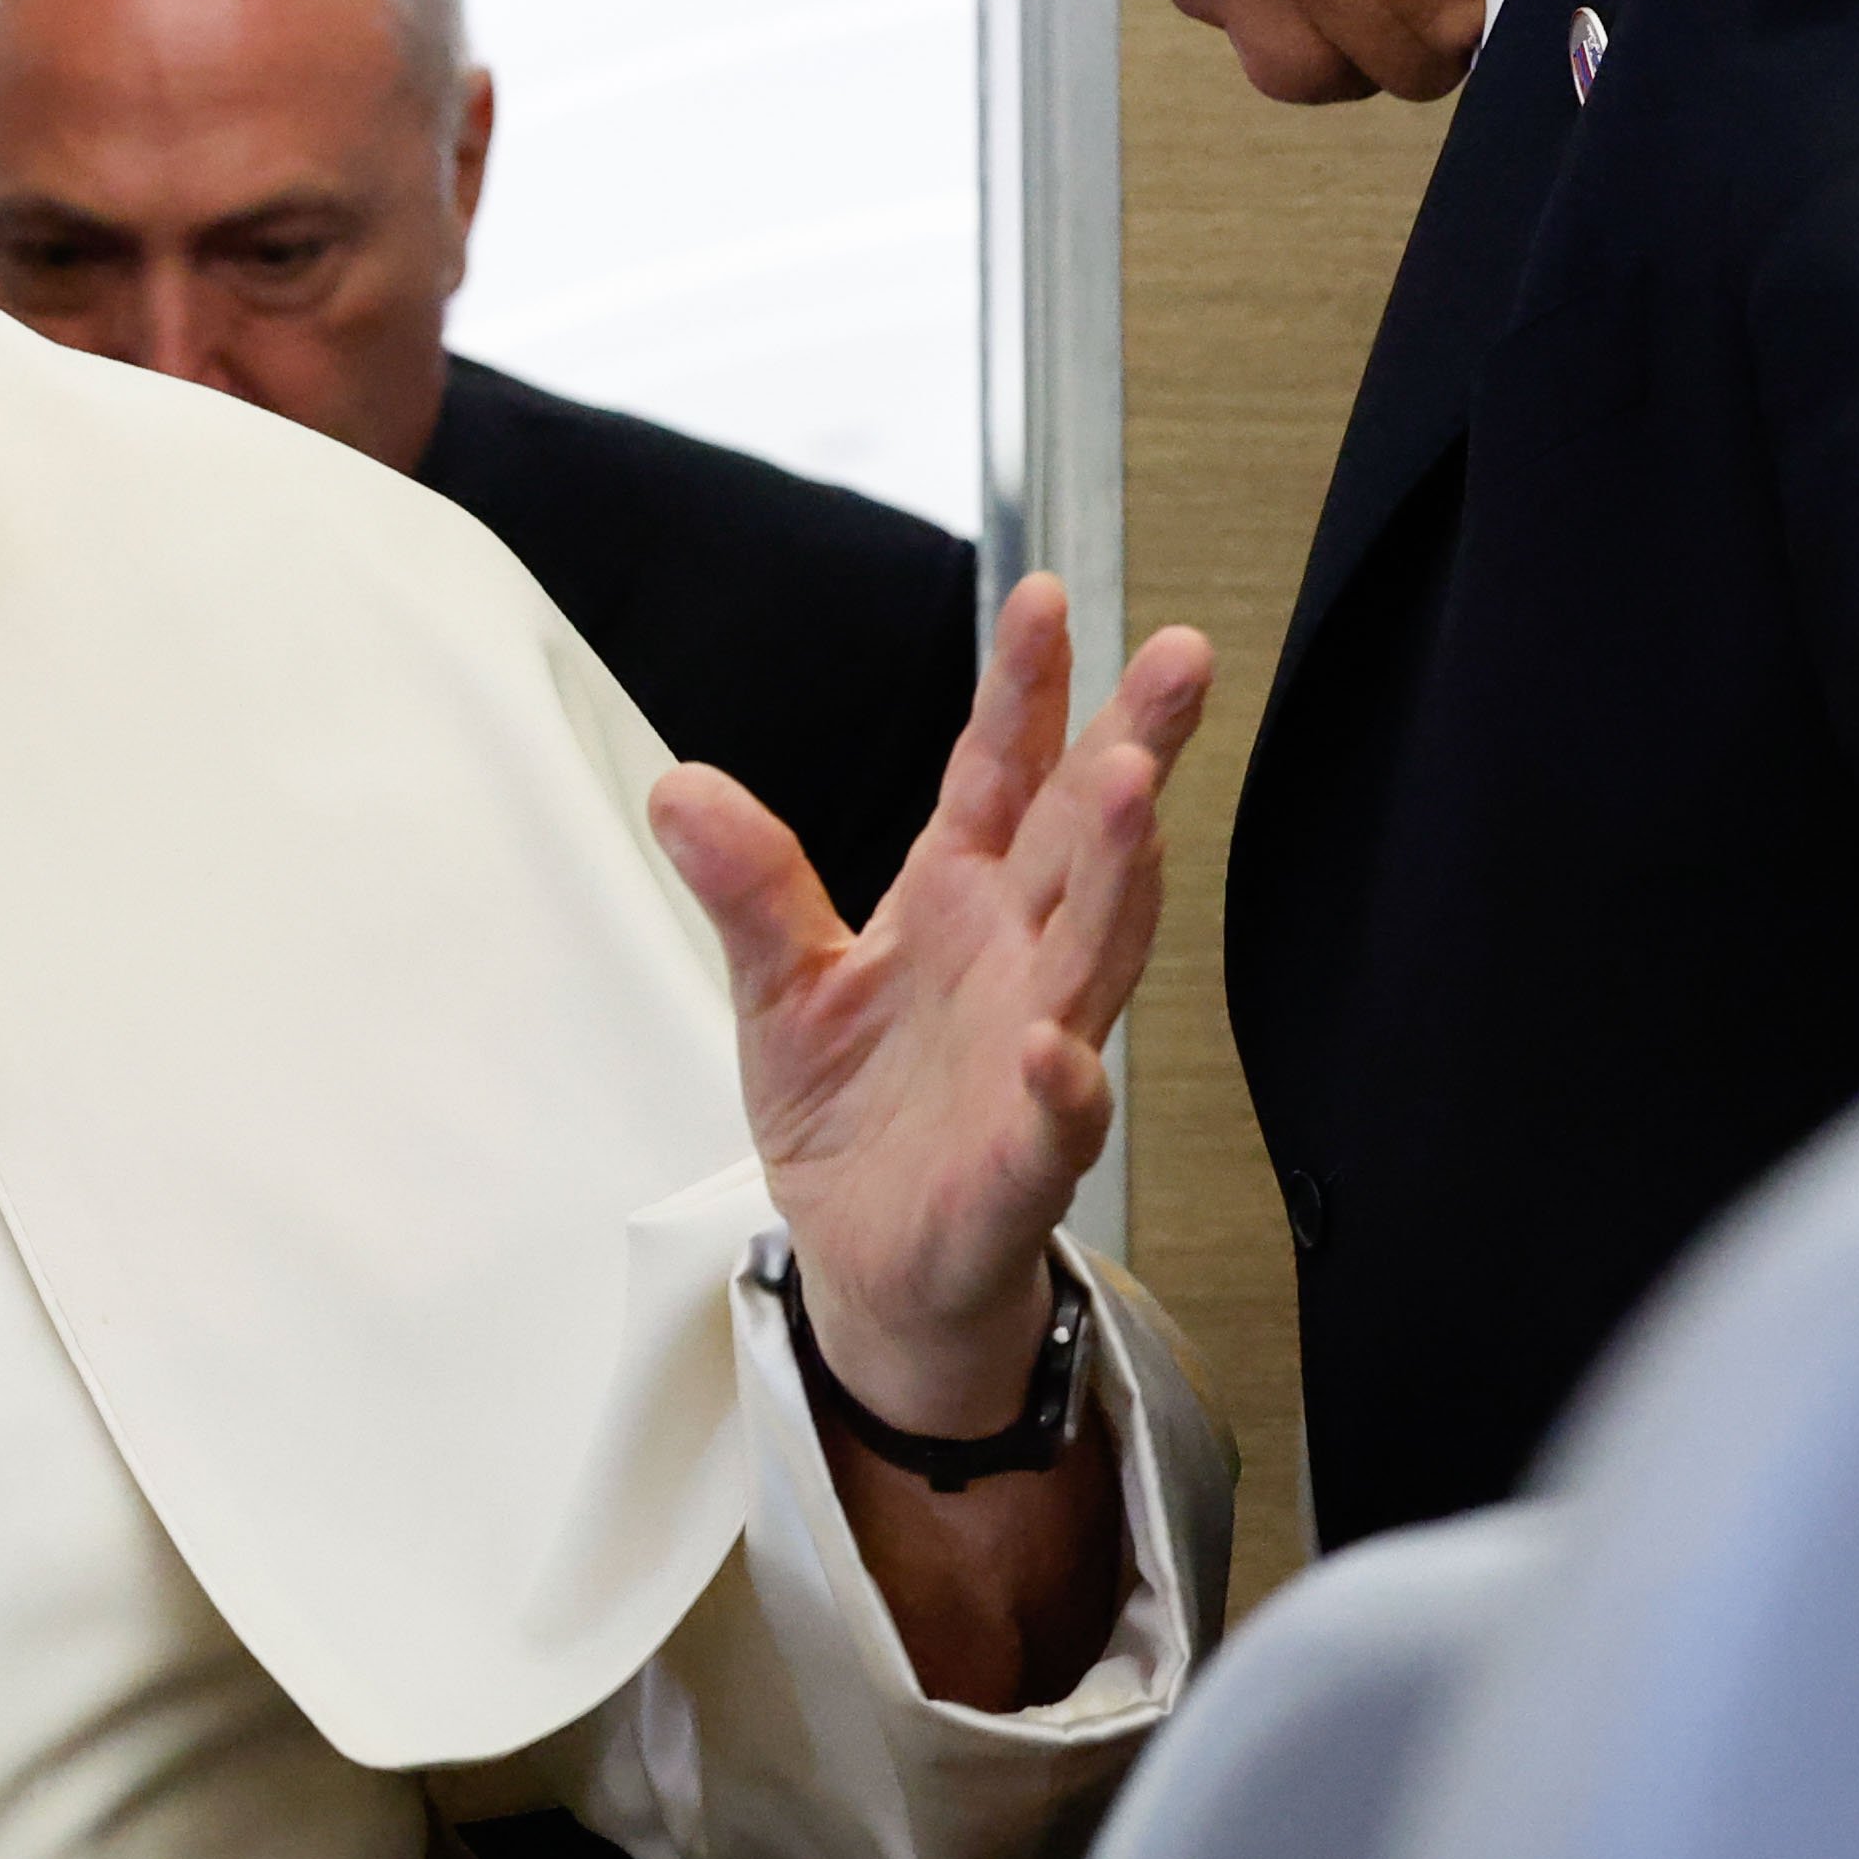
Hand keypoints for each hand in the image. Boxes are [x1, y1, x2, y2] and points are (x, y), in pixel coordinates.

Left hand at [655, 575, 1210, 1431]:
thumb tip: (678, 786)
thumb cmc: (852, 1113)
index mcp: (958, 900)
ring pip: (1097, 953)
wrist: (870, 1262)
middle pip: (1084, 838)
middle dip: (1131, 745)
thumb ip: (749, 887)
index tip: (1043, 595)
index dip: (1024, 691)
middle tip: (1179, 655)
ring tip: (1134, 791)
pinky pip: (1054, 1123)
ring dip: (1120, 876)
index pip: (999, 775)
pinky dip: (1061, 1088)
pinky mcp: (1022, 1165)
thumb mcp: (779, 985)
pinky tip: (1057, 1051)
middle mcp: (1019, 960)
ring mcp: (1037, 1057)